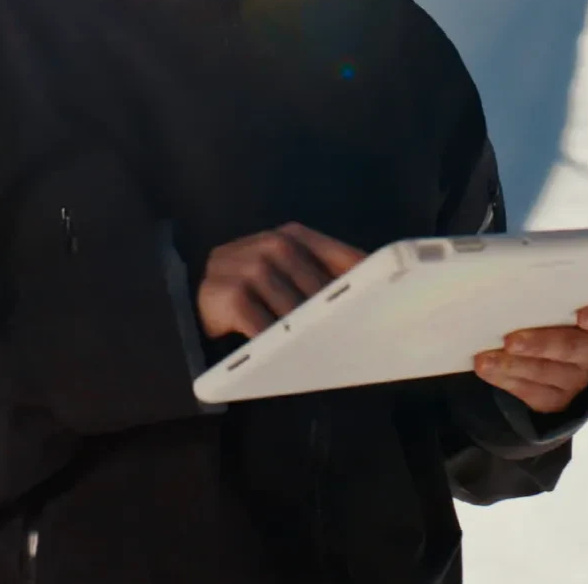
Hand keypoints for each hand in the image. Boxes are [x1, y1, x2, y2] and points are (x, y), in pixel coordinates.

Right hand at [197, 222, 365, 339]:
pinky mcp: (222, 291)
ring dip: (303, 327)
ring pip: (286, 301)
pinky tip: (283, 352)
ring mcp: (244, 264)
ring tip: (322, 347)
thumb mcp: (291, 276)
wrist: (201, 297)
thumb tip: (373, 297)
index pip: (337, 254)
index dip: (361, 276)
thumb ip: (322, 278)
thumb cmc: (258, 289)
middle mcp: (270, 243)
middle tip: (350, 335)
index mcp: (292, 236)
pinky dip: (272, 338)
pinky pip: (255, 320)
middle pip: (312, 278)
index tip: (385, 297)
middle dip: (331, 309)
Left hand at [473, 298, 587, 414]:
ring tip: (486, 358)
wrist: (545, 358)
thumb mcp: (549, 302)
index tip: (583, 316)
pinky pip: (533, 392)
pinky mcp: (558, 399)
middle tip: (510, 340)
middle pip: (573, 347)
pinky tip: (487, 368)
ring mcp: (578, 377)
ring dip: (513, 364)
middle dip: (539, 343)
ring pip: (548, 372)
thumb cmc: (546, 315)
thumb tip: (507, 280)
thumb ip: (540, 295)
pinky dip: (506, 379)